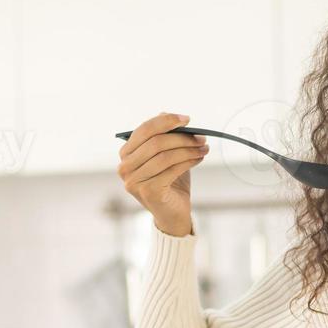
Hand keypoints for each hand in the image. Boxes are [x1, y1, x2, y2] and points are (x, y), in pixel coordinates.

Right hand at [117, 112, 207, 236]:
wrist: (172, 214)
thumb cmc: (169, 182)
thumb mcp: (166, 156)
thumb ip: (163, 137)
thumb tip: (167, 114)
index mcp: (126, 154)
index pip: (144, 130)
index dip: (166, 121)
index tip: (187, 119)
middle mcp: (124, 167)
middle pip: (156, 142)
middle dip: (182, 137)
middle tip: (201, 137)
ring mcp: (133, 181)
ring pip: (165, 156)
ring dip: (188, 149)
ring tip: (204, 148)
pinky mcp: (147, 192)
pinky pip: (171, 170)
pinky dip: (189, 161)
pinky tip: (199, 158)